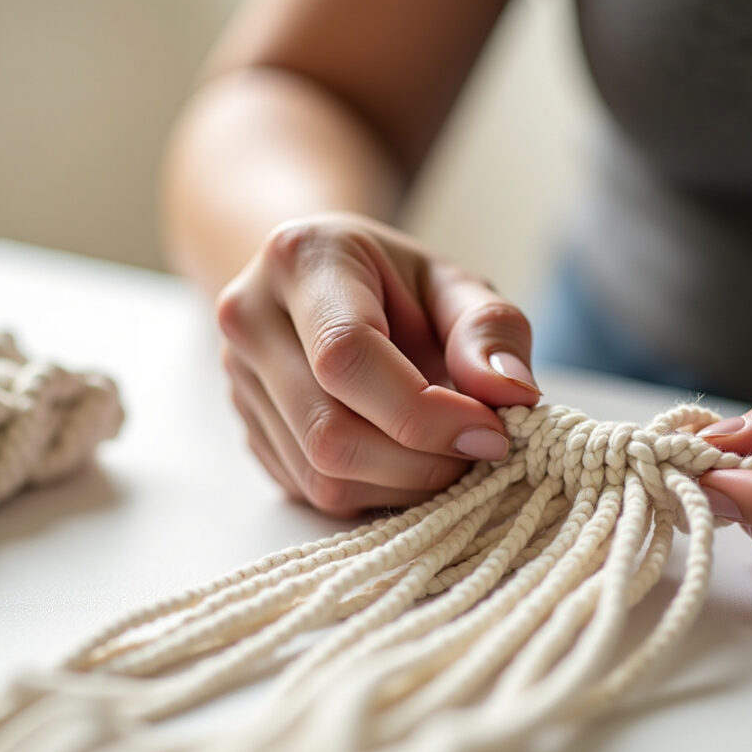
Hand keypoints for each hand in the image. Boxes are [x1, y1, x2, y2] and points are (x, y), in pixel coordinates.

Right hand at [215, 212, 539, 516]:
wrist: (326, 287)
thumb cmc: (397, 285)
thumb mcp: (455, 285)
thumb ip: (490, 330)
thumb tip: (511, 394)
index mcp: (302, 259)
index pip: (347, 356)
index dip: (424, 412)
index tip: (491, 432)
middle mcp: (251, 319)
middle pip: (330, 432)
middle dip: (421, 462)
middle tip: (479, 450)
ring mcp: (239, 382)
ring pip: (322, 476)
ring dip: (404, 484)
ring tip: (447, 452)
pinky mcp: (249, 433)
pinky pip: (314, 492)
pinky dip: (376, 490)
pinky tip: (405, 456)